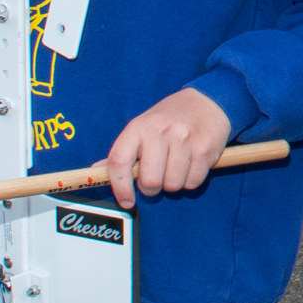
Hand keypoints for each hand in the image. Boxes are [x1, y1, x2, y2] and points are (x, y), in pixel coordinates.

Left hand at [99, 87, 231, 208]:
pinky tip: (190, 164)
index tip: (126, 201)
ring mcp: (183, 140)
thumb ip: (122, 152)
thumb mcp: (142, 127)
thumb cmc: (169, 119)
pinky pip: (192, 183)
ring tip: (176, 167)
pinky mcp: (204, 149)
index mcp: (138, 127)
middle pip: (149, 181)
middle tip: (157, 178)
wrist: (207, 102)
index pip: (119, 161)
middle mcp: (159, 131)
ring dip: (173, 184)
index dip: (119, 187)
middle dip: (152, 188)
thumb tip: (96, 172)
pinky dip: (190, 180)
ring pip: (172, 185)